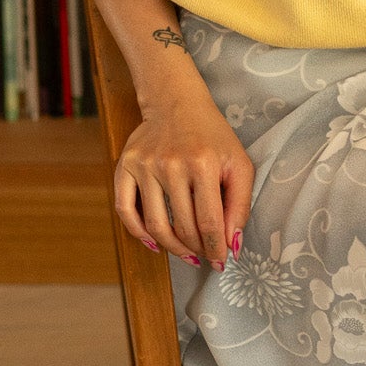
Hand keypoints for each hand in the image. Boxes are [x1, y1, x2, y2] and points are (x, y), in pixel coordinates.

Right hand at [116, 86, 254, 271]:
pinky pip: (126, 211)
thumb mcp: (239, 164)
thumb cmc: (213, 138)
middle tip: (206, 256)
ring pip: (155, 225)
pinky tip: (155, 243)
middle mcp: (171, 164)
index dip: (216, 248)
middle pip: (183, 227)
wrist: (177, 104)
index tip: (221, 261)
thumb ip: (240, 205)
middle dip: (197, 249)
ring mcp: (145, 166)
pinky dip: (139, 233)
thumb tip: (232, 245)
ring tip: (186, 253)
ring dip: (173, 248)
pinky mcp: (125, 166)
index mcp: (203, 164)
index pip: (209, 222)